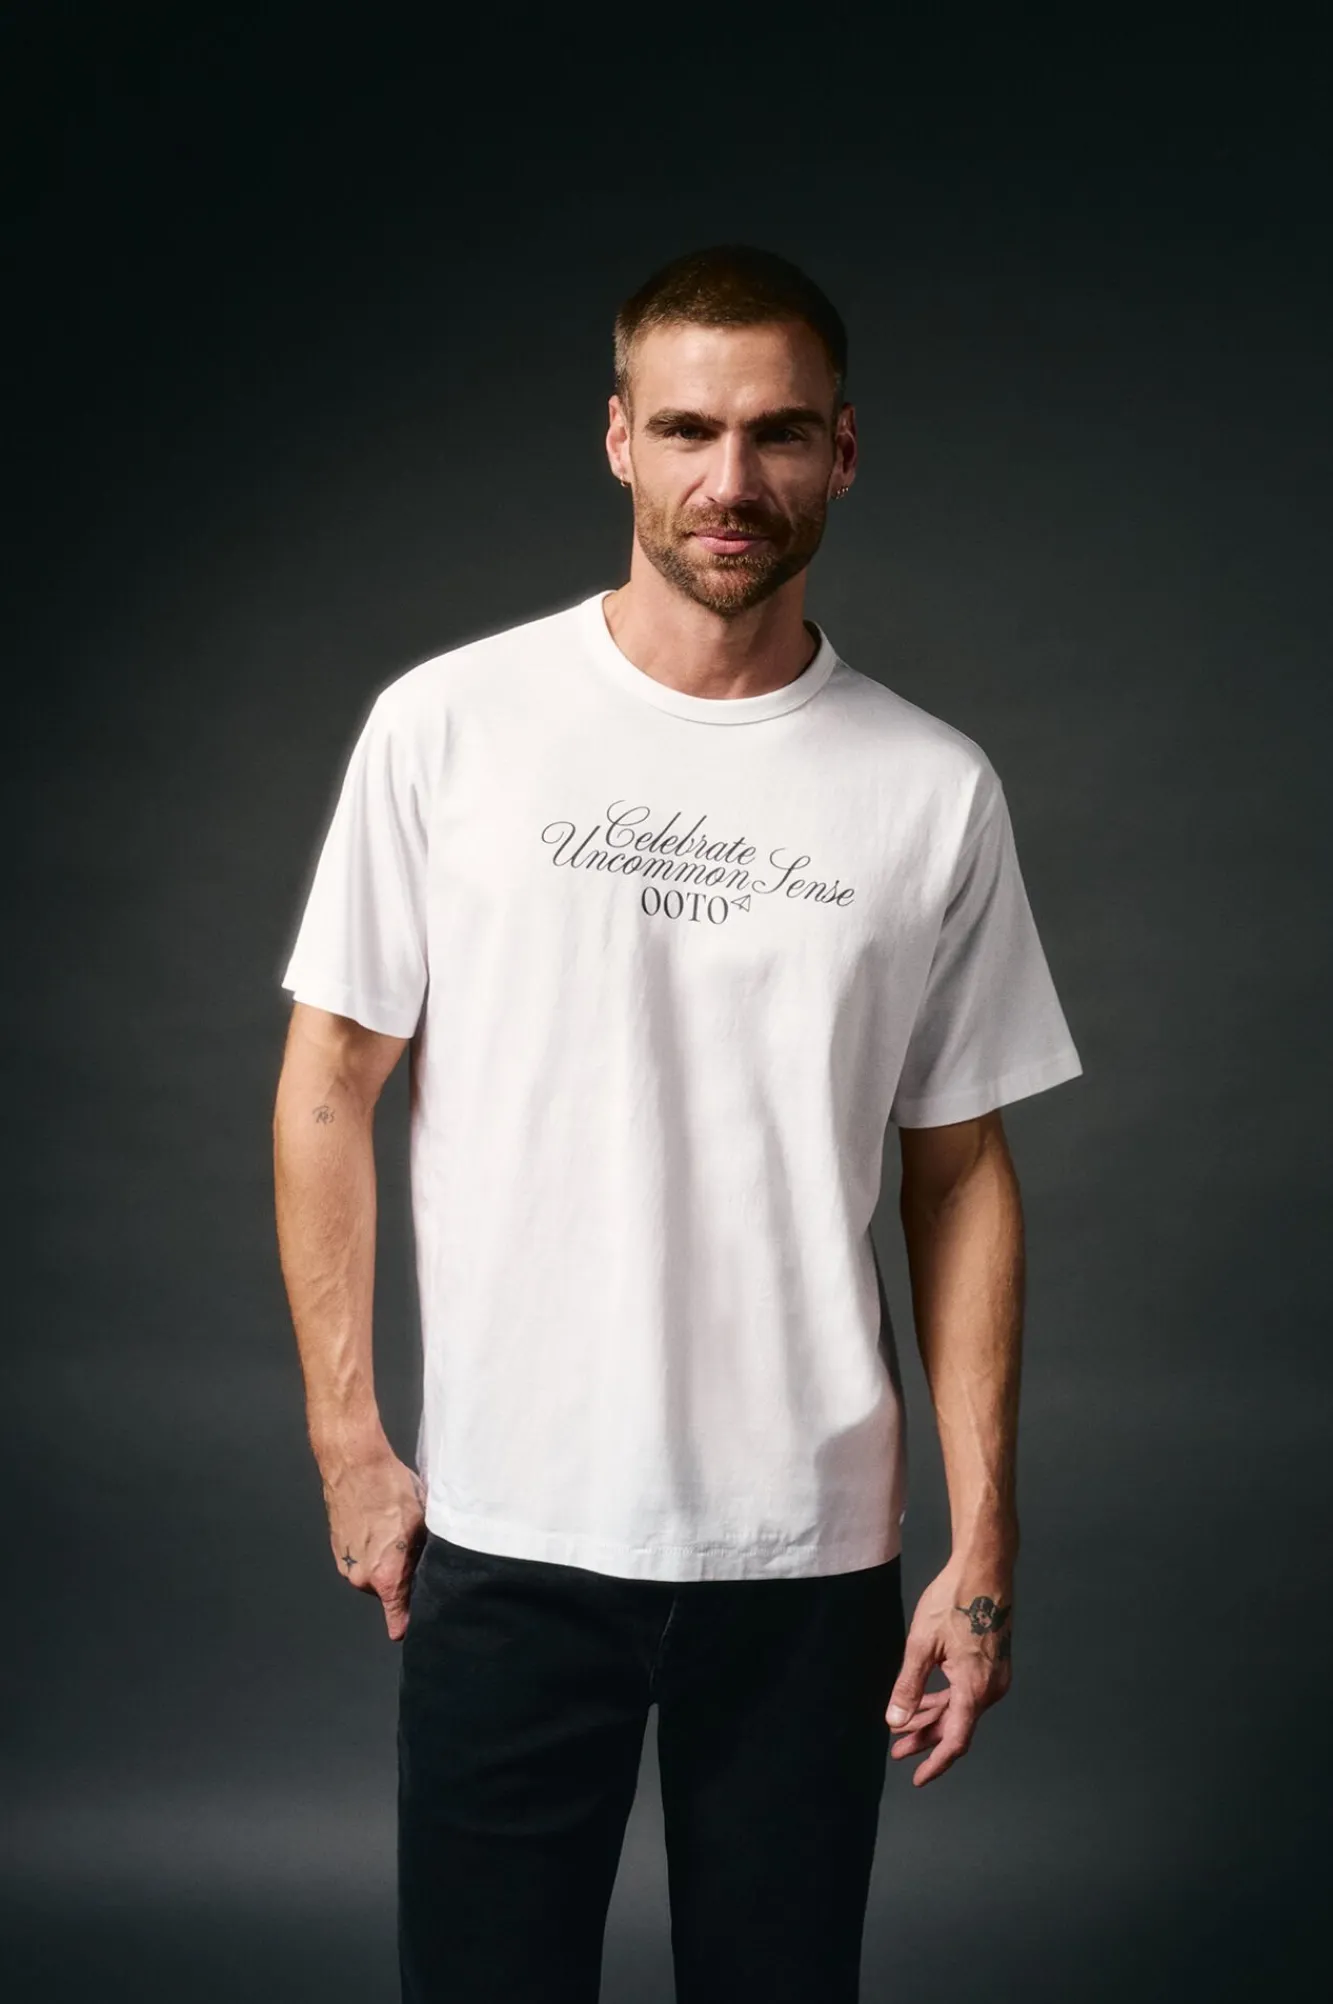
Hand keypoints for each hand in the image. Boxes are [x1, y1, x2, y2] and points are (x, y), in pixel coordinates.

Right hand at [318, 1441, 427, 1641]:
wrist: (355, 1464)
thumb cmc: (390, 1489)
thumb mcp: (423, 1524)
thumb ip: (426, 1558)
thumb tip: (434, 1574)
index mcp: (386, 1577)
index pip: (398, 1620)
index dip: (412, 1622)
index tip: (420, 1626)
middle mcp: (362, 1578)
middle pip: (390, 1591)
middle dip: (404, 1576)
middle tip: (414, 1548)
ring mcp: (347, 1565)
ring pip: (376, 1574)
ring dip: (387, 1561)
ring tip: (395, 1531)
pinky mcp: (338, 1552)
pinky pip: (362, 1561)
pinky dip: (372, 1550)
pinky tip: (381, 1525)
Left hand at [886, 1559, 1013, 1785]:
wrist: (985, 1569)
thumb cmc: (954, 1600)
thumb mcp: (921, 1644)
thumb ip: (908, 1686)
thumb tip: (895, 1722)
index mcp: (975, 1688)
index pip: (956, 1740)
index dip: (936, 1763)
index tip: (918, 1778)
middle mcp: (991, 1688)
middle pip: (957, 1727)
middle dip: (926, 1740)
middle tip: (897, 1751)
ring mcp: (995, 1677)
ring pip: (962, 1710)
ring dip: (934, 1719)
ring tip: (904, 1728)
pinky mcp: (993, 1665)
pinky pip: (968, 1693)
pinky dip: (946, 1701)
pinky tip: (925, 1701)